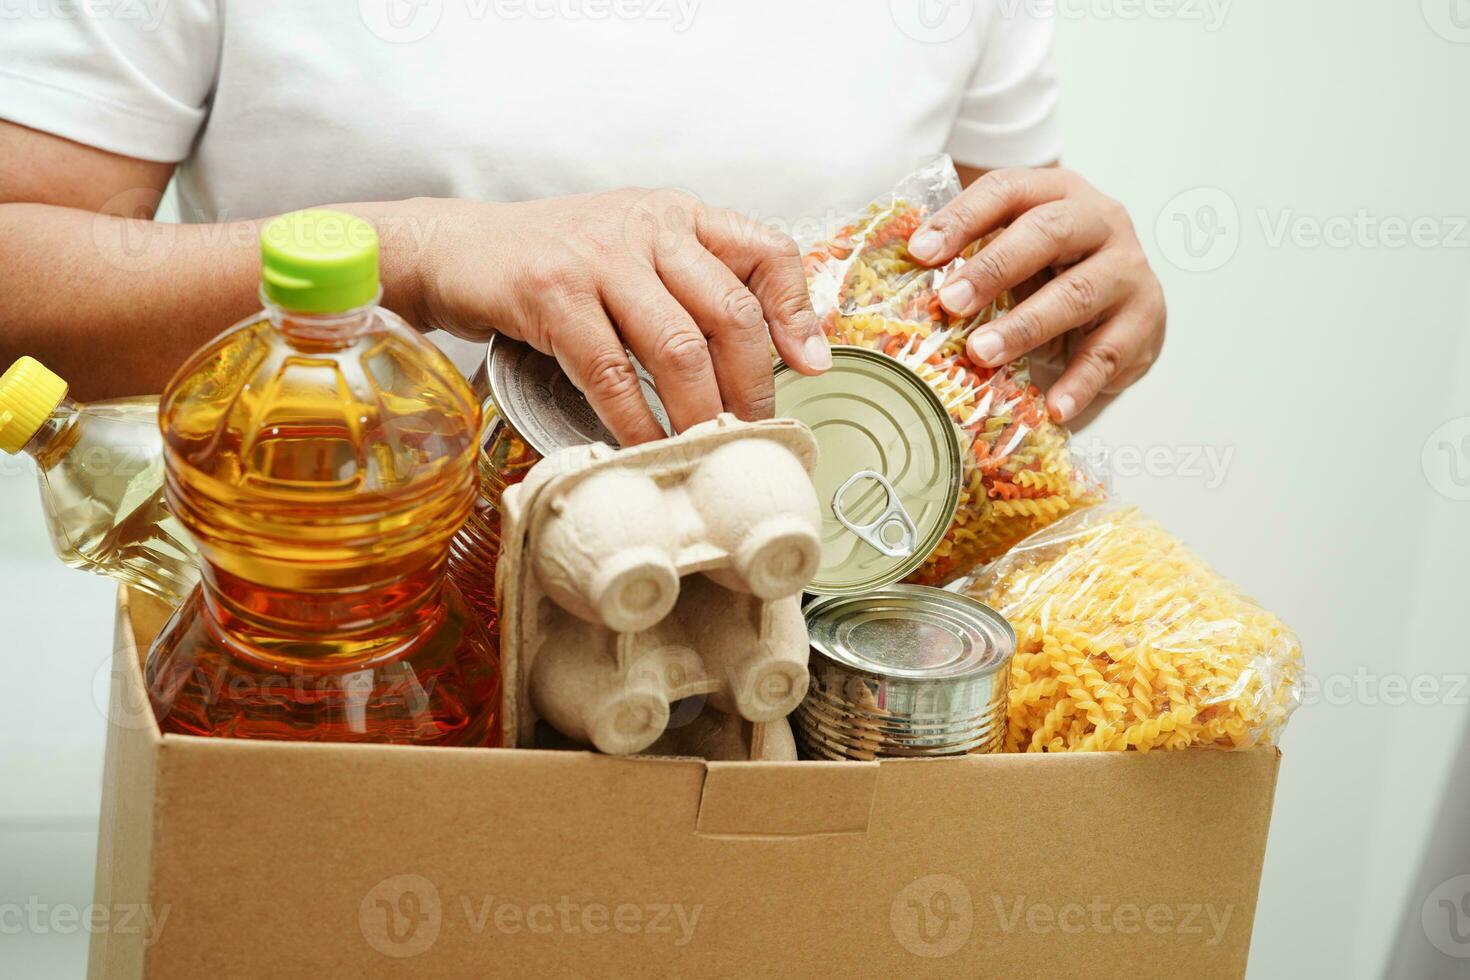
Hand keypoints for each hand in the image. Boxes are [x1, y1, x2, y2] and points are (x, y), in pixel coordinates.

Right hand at [411, 190, 831, 444]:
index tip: (810, 369)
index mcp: (678, 216)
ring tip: (704, 450)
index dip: (798, 313)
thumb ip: (691, 288)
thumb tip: (771, 354)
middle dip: (750, 387)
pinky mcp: (552, 292)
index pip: (766, 250)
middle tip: (751, 434)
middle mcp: (648, 226)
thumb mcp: (632, 255)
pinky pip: (612, 372)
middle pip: (730, 313)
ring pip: (678, 347)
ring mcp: (600, 256)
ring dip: (699, 413)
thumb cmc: (551, 263)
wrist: (454, 248)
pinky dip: (633, 421)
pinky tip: (642, 448)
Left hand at [905, 168, 1165, 422]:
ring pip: (1077, 293)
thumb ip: (970, 257)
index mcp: (1057, 192)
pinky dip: (1079, 382)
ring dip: (1025, 326)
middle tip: (950, 303)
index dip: (962, 218)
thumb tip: (898, 280)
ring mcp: (1128, 268)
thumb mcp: (1014, 253)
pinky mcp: (1145, 318)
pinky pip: (1109, 353)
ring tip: (982, 354)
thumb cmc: (1050, 273)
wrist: (1123, 302)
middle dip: (993, 268)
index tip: (920, 253)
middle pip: (1047, 232)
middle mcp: (1100, 220)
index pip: (1007, 191)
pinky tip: (1053, 407)